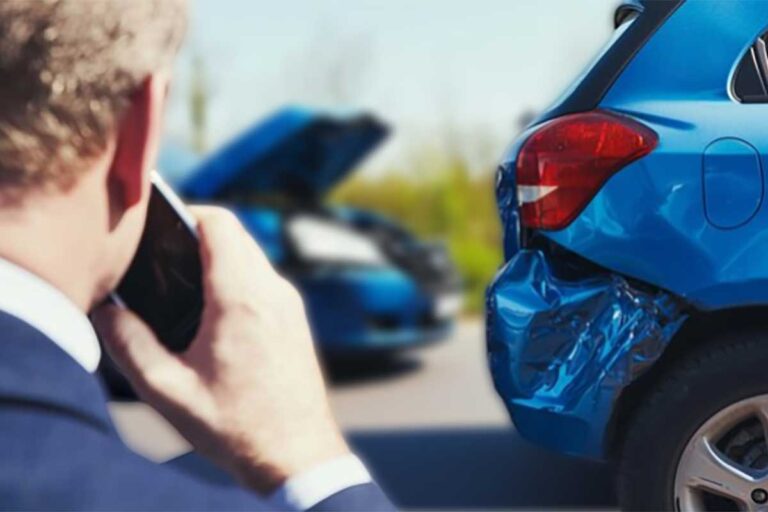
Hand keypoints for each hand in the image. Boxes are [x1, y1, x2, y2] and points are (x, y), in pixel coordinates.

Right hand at [92, 206, 348, 493]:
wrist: (298, 454)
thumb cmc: (237, 427)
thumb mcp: (169, 391)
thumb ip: (130, 344)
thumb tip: (105, 309)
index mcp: (242, 299)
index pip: (219, 223)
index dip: (186, 214)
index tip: (158, 228)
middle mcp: (273, 291)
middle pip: (234, 235)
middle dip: (196, 236)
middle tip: (161, 261)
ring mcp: (289, 304)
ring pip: (251, 256)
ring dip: (218, 259)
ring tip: (181, 287)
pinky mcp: (295, 319)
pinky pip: (263, 280)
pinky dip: (237, 279)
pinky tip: (212, 313)